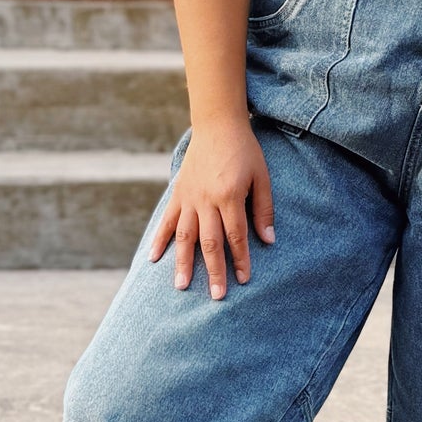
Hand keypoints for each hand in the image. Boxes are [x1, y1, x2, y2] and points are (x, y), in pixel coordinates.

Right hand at [147, 116, 275, 298]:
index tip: (243, 280)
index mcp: (230, 196)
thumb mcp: (262, 177)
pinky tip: (153, 258)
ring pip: (185, 236)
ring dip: (183, 263)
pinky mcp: (177, 193)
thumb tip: (268, 240)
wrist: (217, 125)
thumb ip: (264, 209)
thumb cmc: (244, 151)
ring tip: (181, 287)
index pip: (236, 235)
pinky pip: (167, 220)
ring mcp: (189, 197)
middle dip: (214, 271)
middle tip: (216, 296)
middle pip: (210, 242)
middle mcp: (206, 200)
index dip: (240, 259)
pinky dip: (159, 239)